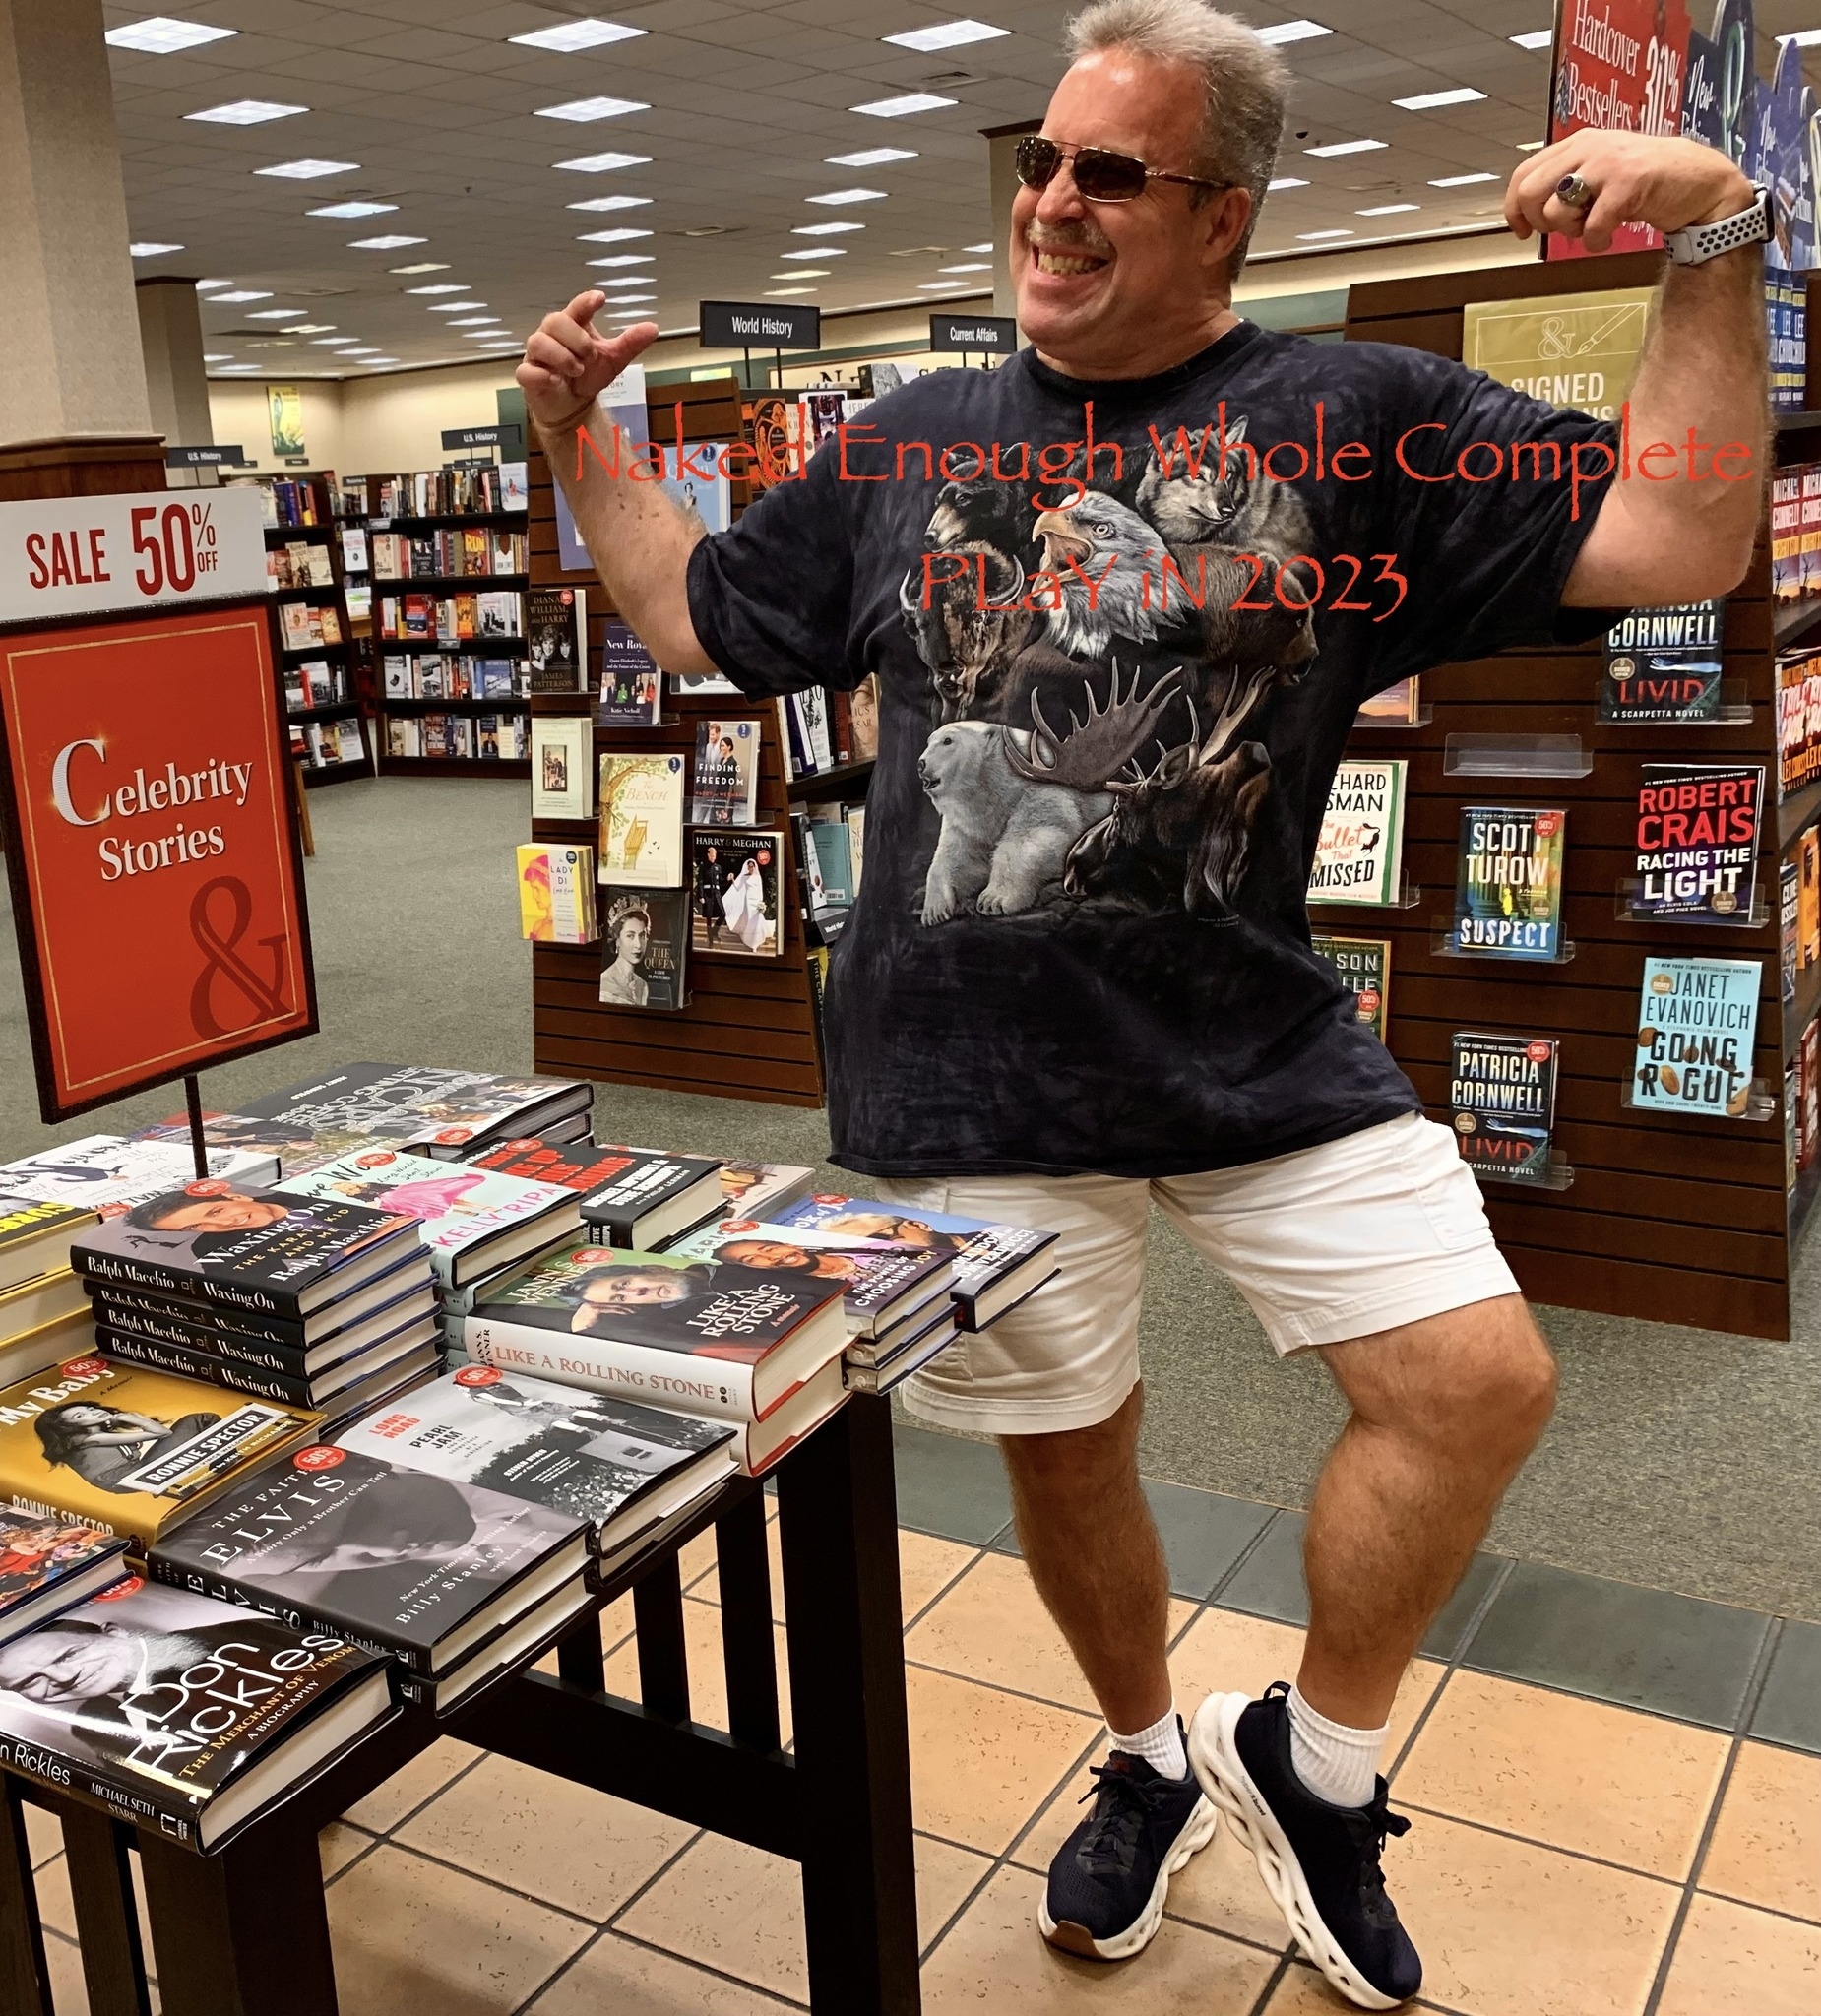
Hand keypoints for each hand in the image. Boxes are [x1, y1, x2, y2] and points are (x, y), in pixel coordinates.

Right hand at [516, 292, 659, 433]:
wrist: (572, 407)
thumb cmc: (588, 375)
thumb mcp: (613, 359)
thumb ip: (630, 343)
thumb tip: (653, 328)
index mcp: (572, 326)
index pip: (576, 308)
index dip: (585, 302)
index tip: (600, 299)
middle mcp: (552, 336)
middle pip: (554, 321)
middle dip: (575, 337)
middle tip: (590, 355)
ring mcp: (538, 356)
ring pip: (537, 342)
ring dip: (561, 355)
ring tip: (578, 370)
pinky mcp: (529, 377)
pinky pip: (526, 371)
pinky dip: (541, 374)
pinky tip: (556, 380)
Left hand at [1505, 133, 1754, 254]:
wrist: (1700, 181)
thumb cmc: (1646, 183)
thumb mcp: (1599, 174)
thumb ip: (1567, 184)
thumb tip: (1528, 211)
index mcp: (1577, 143)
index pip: (1524, 174)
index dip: (1514, 208)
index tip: (1522, 231)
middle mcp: (1588, 147)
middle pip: (1530, 193)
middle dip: (1541, 223)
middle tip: (1567, 229)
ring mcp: (1608, 163)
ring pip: (1556, 211)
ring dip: (1571, 233)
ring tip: (1595, 227)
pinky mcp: (1629, 182)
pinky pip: (1592, 227)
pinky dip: (1597, 243)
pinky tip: (1610, 236)